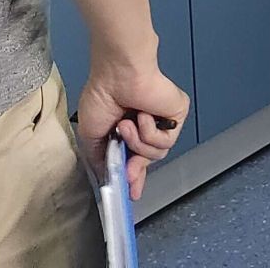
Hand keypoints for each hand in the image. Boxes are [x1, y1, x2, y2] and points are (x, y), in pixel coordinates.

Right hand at [74, 57, 188, 202]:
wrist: (118, 75)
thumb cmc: (102, 96)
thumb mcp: (93, 136)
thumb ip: (101, 158)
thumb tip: (107, 177)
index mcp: (129, 129)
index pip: (136, 158)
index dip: (133, 177)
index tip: (131, 193)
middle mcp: (148, 126)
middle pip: (149, 160)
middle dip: (136, 170)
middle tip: (127, 173)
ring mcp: (163, 121)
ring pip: (156, 154)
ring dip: (137, 142)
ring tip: (126, 123)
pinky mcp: (177, 116)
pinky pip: (164, 142)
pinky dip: (148, 132)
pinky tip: (141, 115)